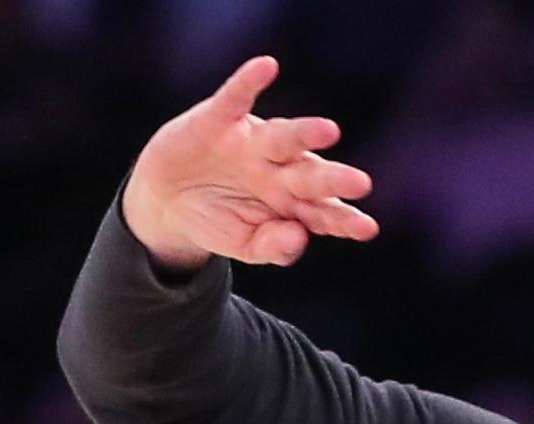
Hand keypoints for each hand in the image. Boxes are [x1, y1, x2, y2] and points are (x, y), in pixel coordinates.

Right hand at [123, 55, 378, 271]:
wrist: (166, 199)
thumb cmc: (217, 220)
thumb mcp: (244, 244)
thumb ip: (273, 247)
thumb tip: (299, 238)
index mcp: (293, 203)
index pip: (325, 211)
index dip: (345, 220)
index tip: (367, 228)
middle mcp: (280, 169)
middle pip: (311, 174)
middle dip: (333, 179)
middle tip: (360, 183)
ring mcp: (252, 143)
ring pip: (284, 138)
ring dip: (304, 133)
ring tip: (329, 131)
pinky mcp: (219, 119)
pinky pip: (235, 97)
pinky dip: (248, 82)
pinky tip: (266, 67)